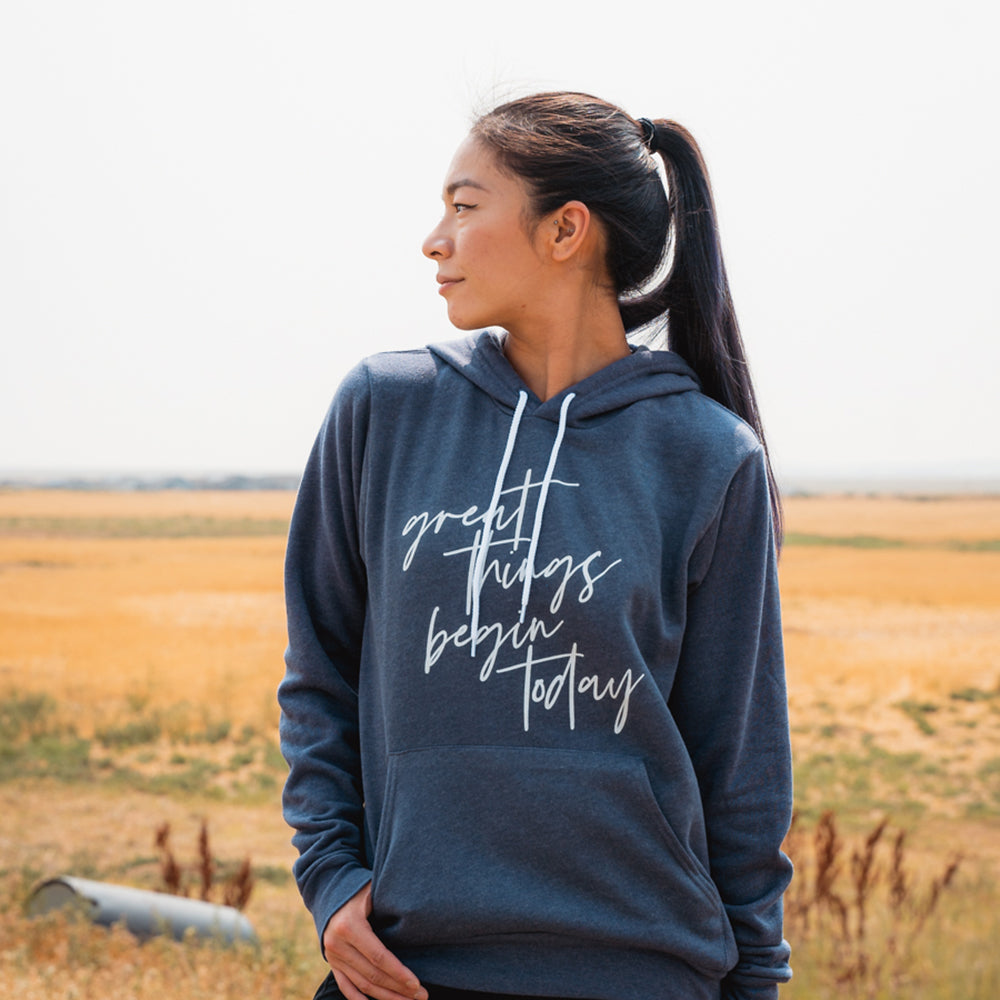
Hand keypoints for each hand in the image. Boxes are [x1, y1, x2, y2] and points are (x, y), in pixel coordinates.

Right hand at [322, 882, 426, 999]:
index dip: (398, 972)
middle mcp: (338, 945)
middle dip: (398, 988)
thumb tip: (417, 910)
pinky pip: (346, 987)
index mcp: (350, 926)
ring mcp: (333, 957)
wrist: (328, 891)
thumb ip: (389, 901)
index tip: (416, 984)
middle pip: (372, 975)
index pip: (378, 957)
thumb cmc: (358, 889)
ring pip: (362, 985)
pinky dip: (360, 999)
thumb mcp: (371, 890)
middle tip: (422, 995)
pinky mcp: (332, 963)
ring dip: (386, 997)